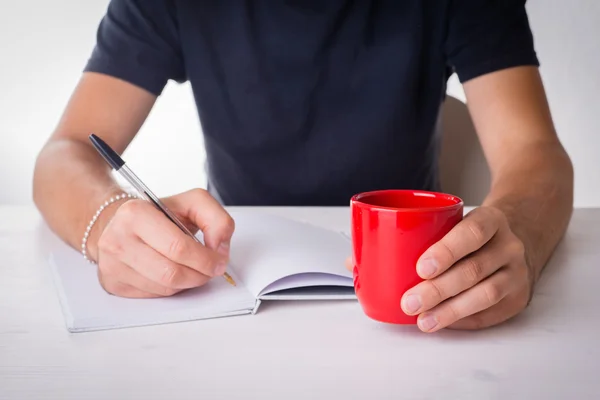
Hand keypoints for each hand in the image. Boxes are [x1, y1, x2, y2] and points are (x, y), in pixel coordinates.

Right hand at [88, 189, 234, 297]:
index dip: (205, 259)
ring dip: (187, 283)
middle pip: (171, 273)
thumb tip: (219, 248)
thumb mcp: (191, 202)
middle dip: (200, 275)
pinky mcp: (112, 283)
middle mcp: (118, 239)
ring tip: (193, 269)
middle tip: (211, 270)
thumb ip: (216, 218)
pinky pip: (153, 295)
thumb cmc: (158, 214)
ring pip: (164, 288)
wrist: (119, 222)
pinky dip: (171, 288)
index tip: (218, 261)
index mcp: (136, 214)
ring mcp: (111, 264)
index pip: (178, 247)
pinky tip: (172, 273)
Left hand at [345, 206, 533, 331]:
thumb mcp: (450, 221)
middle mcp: (508, 245)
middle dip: (438, 289)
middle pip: (474, 269)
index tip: (420, 267)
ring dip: (450, 310)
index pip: (472, 232)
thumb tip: (354, 262)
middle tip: (409, 301)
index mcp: (490, 219)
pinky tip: (443, 323)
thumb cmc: (469, 232)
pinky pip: (492, 312)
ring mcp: (517, 272)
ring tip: (423, 320)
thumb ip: (407, 237)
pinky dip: (464, 320)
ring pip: (486, 294)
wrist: (519, 235)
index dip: (447, 250)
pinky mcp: (518, 297)